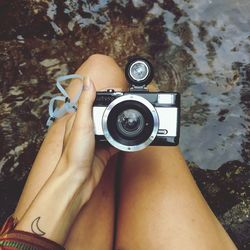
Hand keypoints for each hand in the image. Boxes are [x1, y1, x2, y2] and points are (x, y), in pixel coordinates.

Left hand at [53, 76, 117, 199]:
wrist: (78, 180)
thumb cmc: (75, 154)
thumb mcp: (82, 123)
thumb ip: (86, 102)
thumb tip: (88, 81)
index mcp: (79, 120)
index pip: (93, 102)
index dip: (106, 96)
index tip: (119, 91)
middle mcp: (86, 129)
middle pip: (104, 115)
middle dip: (115, 110)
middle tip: (128, 105)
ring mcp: (96, 141)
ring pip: (110, 129)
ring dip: (119, 126)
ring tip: (129, 120)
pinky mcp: (103, 152)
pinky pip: (115, 143)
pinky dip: (121, 141)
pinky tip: (127, 138)